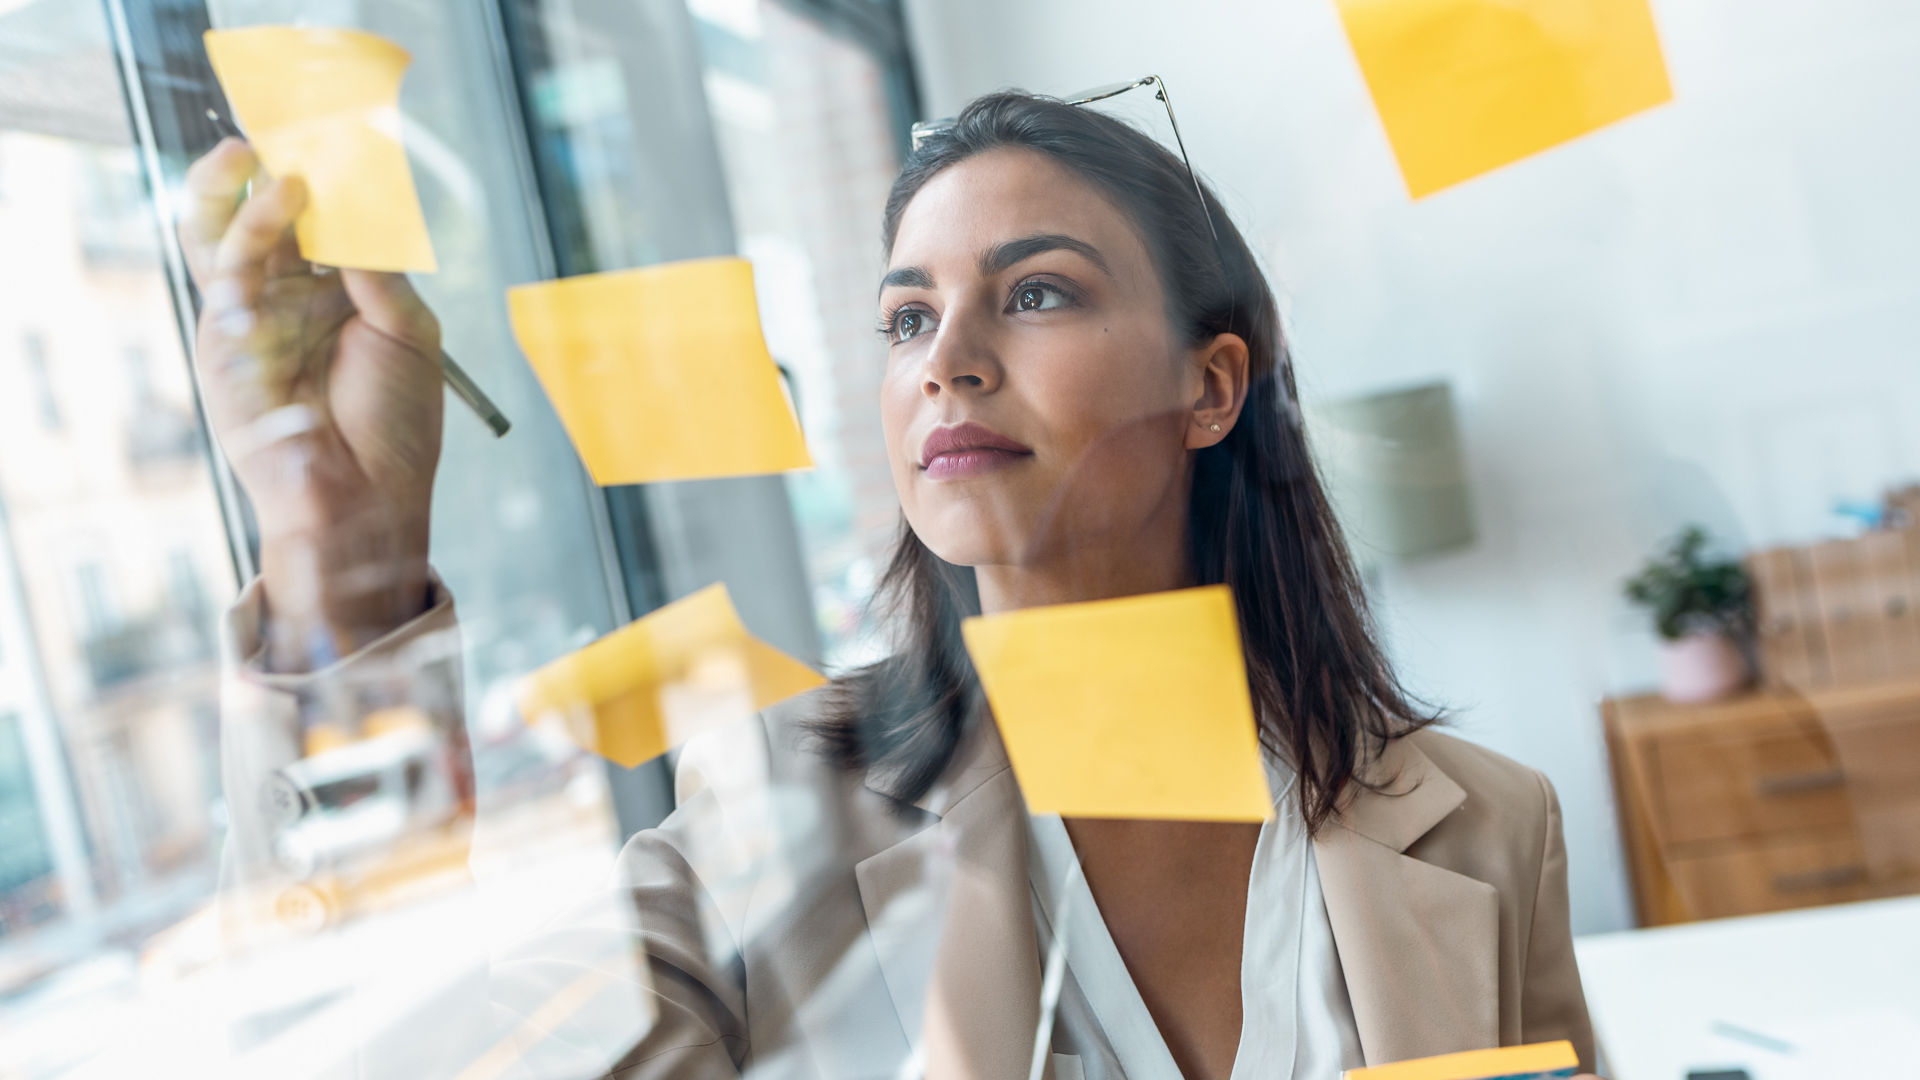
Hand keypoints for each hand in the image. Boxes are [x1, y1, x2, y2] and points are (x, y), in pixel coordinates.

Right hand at [180, 138, 444, 671]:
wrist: (372, 502)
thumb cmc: (397, 425)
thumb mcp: (409, 332)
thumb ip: (380, 270)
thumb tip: (356, 206)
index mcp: (325, 295)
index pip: (305, 222)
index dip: (308, 180)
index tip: (324, 138)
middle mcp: (280, 305)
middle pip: (247, 222)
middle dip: (246, 178)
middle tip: (265, 139)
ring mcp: (246, 329)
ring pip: (226, 247)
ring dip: (252, 208)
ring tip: (288, 178)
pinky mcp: (224, 357)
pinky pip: (226, 293)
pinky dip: (248, 253)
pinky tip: (277, 227)